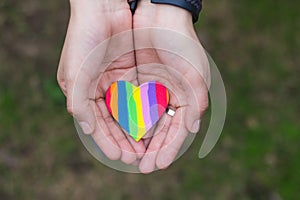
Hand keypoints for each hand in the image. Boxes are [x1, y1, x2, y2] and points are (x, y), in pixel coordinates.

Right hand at [57, 0, 145, 163]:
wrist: (102, 9)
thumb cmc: (83, 40)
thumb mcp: (75, 75)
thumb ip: (80, 104)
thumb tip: (89, 129)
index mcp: (83, 92)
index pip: (96, 124)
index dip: (108, 141)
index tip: (120, 156)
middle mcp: (100, 89)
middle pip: (114, 121)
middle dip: (124, 139)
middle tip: (137, 156)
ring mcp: (116, 80)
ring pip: (128, 111)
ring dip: (136, 128)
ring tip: (146, 145)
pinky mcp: (130, 71)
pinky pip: (138, 95)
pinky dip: (144, 109)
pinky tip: (153, 123)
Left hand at [133, 0, 210, 172]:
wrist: (160, 16)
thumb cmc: (181, 44)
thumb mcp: (194, 75)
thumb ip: (195, 104)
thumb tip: (192, 130)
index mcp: (185, 96)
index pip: (177, 129)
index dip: (168, 148)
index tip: (158, 164)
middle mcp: (169, 94)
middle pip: (160, 128)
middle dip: (152, 148)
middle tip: (143, 166)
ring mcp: (152, 87)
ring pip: (144, 118)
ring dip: (138, 136)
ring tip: (130, 154)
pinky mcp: (137, 78)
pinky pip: (131, 103)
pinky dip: (127, 118)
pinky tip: (122, 131)